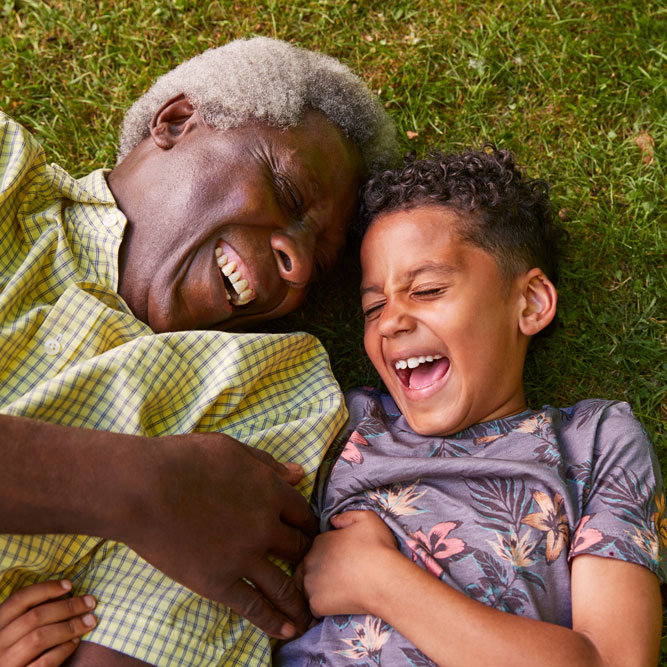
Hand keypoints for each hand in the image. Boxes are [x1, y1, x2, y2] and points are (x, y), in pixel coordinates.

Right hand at [0, 580, 96, 666]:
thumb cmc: (17, 650)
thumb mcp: (16, 630)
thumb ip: (31, 615)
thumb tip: (62, 595)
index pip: (19, 599)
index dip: (45, 589)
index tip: (69, 585)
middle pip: (35, 617)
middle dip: (67, 607)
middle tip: (90, 602)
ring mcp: (6, 663)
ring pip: (39, 638)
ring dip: (70, 626)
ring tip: (89, 621)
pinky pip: (45, 662)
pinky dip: (63, 649)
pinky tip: (75, 642)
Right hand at [120, 433, 317, 638]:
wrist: (141, 488)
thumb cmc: (183, 460)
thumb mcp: (232, 449)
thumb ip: (267, 464)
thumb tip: (299, 474)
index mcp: (271, 492)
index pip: (303, 514)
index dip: (307, 525)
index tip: (306, 534)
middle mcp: (266, 527)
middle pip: (298, 548)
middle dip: (306, 559)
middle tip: (310, 571)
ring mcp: (244, 558)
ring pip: (284, 585)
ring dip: (300, 601)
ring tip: (310, 615)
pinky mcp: (219, 583)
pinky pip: (254, 607)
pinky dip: (274, 621)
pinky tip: (286, 631)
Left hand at [301, 510, 398, 616]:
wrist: (385, 580)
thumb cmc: (378, 548)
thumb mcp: (367, 519)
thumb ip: (346, 516)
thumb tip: (333, 521)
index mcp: (320, 541)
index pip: (316, 549)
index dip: (329, 555)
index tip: (341, 562)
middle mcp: (310, 561)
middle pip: (308, 568)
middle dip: (319, 573)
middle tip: (339, 579)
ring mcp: (311, 584)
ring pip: (307, 588)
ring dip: (318, 590)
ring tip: (338, 592)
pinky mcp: (316, 604)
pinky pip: (314, 607)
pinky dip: (323, 607)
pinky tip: (338, 604)